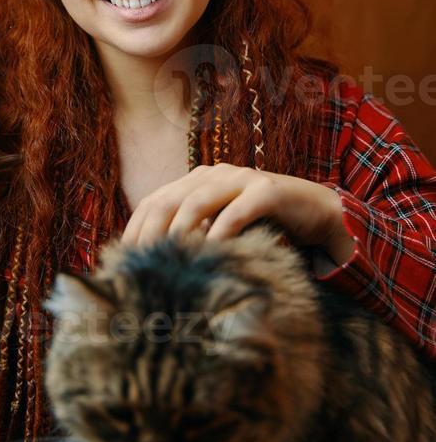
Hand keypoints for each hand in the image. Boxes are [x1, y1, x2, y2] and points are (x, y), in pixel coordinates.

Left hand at [119, 164, 353, 260]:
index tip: (122, 258)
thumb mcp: (221, 229)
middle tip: (139, 261)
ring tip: (167, 256)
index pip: (154, 201)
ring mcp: (242, 178)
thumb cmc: (264, 227)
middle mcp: (215, 174)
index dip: (135, 228)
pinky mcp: (268, 190)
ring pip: (199, 200)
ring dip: (180, 229)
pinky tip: (212, 250)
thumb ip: (194, 236)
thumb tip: (155, 267)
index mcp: (197, 181)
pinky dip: (222, 229)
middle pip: (169, 199)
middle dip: (150, 230)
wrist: (318, 213)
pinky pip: (239, 209)